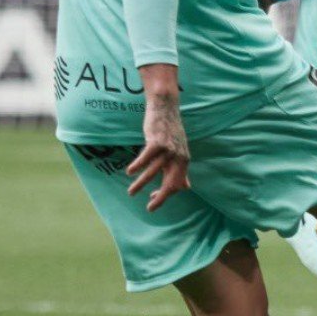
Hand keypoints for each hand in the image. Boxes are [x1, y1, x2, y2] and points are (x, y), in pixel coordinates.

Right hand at [127, 88, 189, 211]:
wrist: (166, 107)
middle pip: (170, 183)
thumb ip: (181, 170)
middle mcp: (179, 157)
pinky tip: (130, 172)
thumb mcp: (179, 151)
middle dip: (160, 198)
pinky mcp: (157, 141)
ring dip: (141, 184)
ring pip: (154, 171)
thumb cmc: (170, 131)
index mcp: (184, 161)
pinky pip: (146, 157)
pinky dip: (138, 166)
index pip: (177, 184)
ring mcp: (169, 149)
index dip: (165, 195)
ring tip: (131, 192)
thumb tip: (186, 188)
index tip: (153, 199)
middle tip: (150, 208)